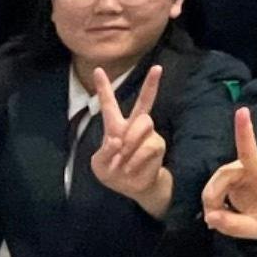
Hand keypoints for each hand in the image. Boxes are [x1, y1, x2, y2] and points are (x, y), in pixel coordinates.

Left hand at [85, 65, 172, 216]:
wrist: (133, 188)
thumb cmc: (113, 173)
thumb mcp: (99, 165)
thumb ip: (105, 152)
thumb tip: (117, 140)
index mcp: (114, 126)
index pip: (108, 104)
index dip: (104, 88)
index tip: (98, 70)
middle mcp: (133, 126)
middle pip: (144, 102)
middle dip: (151, 84)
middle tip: (158, 68)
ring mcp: (148, 134)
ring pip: (144, 125)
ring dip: (131, 143)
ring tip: (123, 159)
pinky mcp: (157, 145)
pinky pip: (147, 147)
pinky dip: (135, 160)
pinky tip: (130, 168)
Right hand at [201, 104, 256, 240]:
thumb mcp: (255, 230)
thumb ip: (235, 226)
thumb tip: (211, 217)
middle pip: (248, 151)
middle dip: (245, 131)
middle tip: (242, 111)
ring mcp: (242, 168)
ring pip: (220, 179)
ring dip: (213, 199)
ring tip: (215, 217)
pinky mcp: (229, 171)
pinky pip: (213, 185)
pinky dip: (210, 199)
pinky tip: (215, 210)